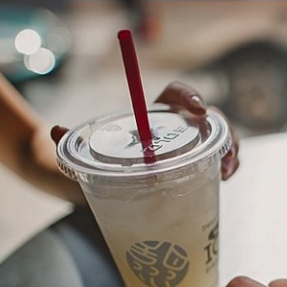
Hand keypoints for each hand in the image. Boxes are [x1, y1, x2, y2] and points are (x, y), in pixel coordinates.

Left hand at [50, 81, 240, 180]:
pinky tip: (225, 179)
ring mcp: (189, 149)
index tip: (197, 110)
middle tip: (222, 153)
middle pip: (208, 118)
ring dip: (230, 151)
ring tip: (228, 172)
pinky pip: (219, 162)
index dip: (190, 96)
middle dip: (222, 132)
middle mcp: (175, 128)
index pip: (176, 95)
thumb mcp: (84, 155)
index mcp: (153, 115)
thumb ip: (73, 141)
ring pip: (219, 139)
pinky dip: (227, 168)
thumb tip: (56, 129)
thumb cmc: (94, 167)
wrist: (100, 192)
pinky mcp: (197, 169)